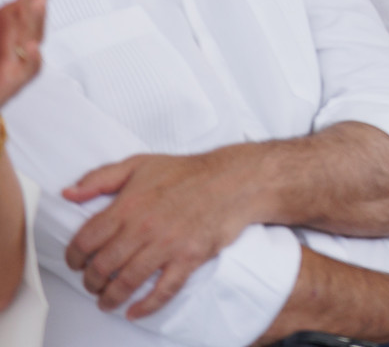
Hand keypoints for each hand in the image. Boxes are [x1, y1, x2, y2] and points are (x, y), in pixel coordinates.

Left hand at [0, 0, 53, 106]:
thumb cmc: (0, 60)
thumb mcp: (5, 26)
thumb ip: (14, 10)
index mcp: (20, 28)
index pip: (33, 3)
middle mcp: (25, 41)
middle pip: (33, 15)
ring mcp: (24, 59)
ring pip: (34, 36)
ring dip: (37, 18)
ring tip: (39, 1)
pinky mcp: (19, 79)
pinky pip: (30, 67)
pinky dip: (34, 57)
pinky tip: (32, 47)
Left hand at [64, 146, 268, 317]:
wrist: (233, 180)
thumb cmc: (187, 173)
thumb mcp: (139, 164)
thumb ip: (100, 178)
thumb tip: (69, 194)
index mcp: (127, 206)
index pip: (85, 240)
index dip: (74, 257)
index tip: (75, 263)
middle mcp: (142, 228)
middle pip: (102, 267)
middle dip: (90, 282)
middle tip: (92, 285)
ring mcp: (166, 246)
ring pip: (127, 282)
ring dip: (111, 298)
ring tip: (107, 302)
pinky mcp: (188, 258)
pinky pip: (163, 290)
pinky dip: (146, 306)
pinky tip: (135, 311)